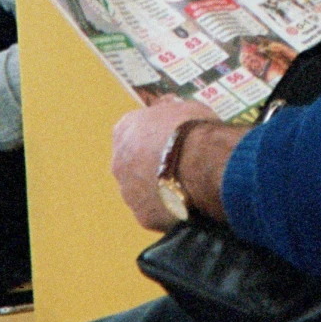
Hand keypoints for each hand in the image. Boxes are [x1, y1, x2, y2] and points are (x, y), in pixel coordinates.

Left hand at [110, 98, 214, 231]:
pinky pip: (158, 213)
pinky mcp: (143, 216)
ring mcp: (129, 192)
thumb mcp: (183, 106)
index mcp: (124, 130)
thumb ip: (170, 110)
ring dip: (161, 191)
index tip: (169, 142)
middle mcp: (119, 162)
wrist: (201, 161)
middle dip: (154, 168)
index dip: (154, 139)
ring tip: (189, 188)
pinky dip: (172, 211)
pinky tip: (191, 204)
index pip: (132, 134)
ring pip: (143, 194)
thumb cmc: (193, 130)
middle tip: (180, 167)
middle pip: (134, 166)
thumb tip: (170, 106)